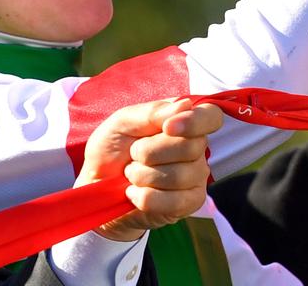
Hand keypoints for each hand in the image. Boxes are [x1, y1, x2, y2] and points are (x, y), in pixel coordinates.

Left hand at [74, 100, 222, 241]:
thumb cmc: (112, 149)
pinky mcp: (190, 202)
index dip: (195, 121)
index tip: (168, 127)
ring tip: (131, 174)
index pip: (211, 116)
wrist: (96, 187)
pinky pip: (173, 202)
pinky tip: (134, 193)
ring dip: (143, 176)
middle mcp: (197, 147)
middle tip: (133, 154)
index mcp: (184, 121)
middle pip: (191, 147)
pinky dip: (144, 197)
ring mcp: (197, 176)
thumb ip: (152, 112)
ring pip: (178, 176)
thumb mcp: (122, 123)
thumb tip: (185, 105)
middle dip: (150, 152)